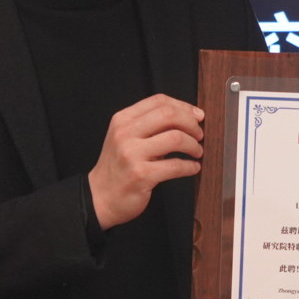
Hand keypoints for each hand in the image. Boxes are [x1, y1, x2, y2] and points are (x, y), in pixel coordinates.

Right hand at [87, 94, 204, 229]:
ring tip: (196, 152)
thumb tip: (188, 117)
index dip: (184, 106)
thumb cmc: (118, 167)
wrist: (99, 198)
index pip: (159, 101)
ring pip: (175, 138)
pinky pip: (175, 166)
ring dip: (193, 145)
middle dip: (191, 124)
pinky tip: (193, 168)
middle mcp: (125, 133)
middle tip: (199, 135)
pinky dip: (190, 166)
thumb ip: (150, 125)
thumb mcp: (126, 138)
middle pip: (169, 115)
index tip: (197, 116)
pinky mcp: (141, 175)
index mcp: (123, 120)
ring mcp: (132, 154)